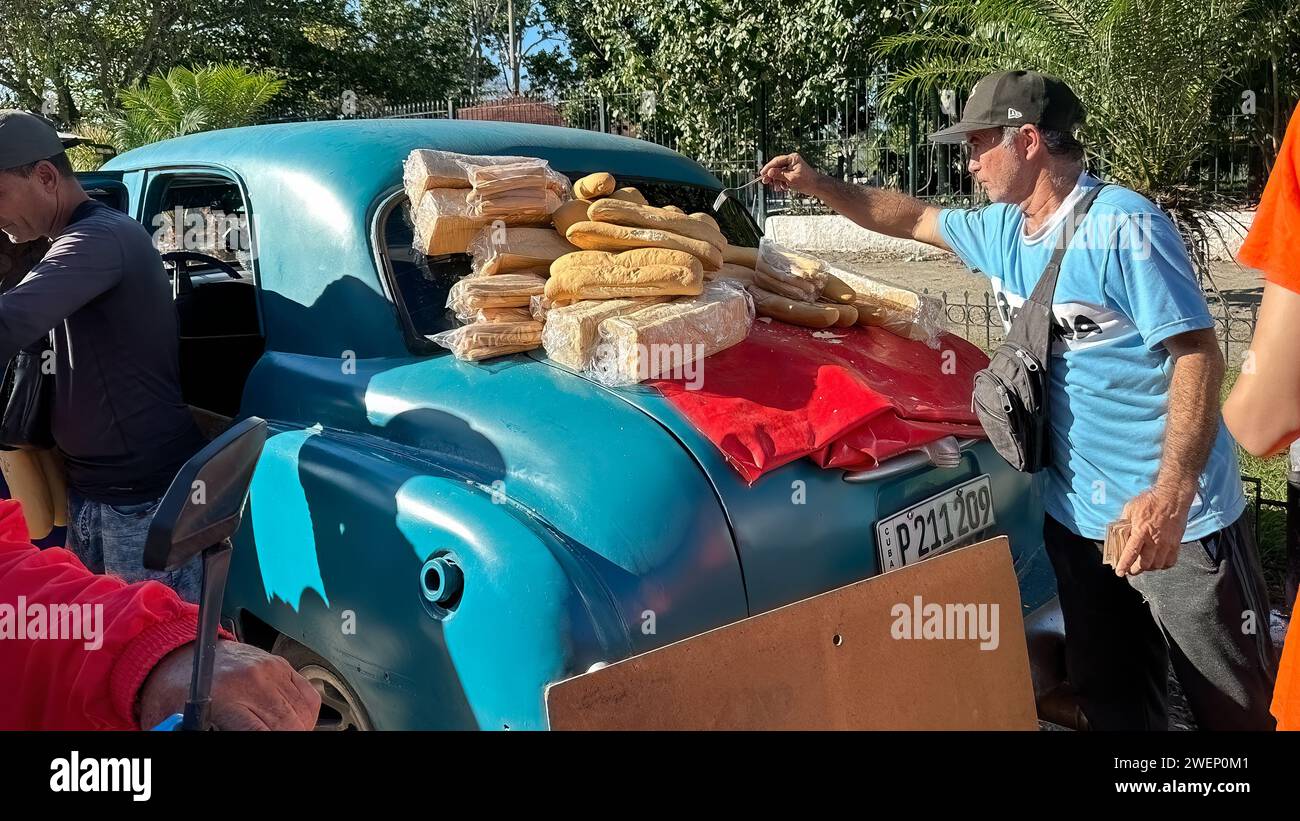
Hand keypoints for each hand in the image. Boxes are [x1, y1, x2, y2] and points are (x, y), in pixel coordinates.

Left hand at [139, 640, 319, 729]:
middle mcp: (252, 680)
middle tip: (276, 739)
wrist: (179, 657)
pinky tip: (291, 719)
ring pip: (302, 712)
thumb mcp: (183, 722)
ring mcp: (270, 669)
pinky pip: (308, 695)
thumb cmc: (177, 692)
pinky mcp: (279, 664)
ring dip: (297, 726)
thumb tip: (212, 739)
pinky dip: (305, 712)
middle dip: (287, 736)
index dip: (274, 741)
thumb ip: (199, 732)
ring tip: (281, 731)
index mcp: (225, 698)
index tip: (272, 743)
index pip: (262, 732)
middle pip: (287, 724)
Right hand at [760, 152, 825, 195]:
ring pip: (779, 173)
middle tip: (766, 182)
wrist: (816, 186)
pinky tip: (783, 188)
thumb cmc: (807, 181)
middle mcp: (791, 161)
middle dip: (772, 176)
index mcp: (792, 158)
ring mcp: (791, 166)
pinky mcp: (792, 172)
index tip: (762, 174)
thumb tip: (769, 172)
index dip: (768, 168)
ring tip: (778, 188)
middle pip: (776, 167)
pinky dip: (781, 182)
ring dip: (777, 181)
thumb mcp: (791, 178)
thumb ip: (779, 174)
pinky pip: (783, 176)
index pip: (776, 161)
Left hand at [1114, 488, 1189, 576]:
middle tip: (1130, 570)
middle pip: (1145, 564)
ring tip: (1142, 565)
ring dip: (1148, 568)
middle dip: (1135, 570)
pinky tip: (1157, 562)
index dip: (1124, 565)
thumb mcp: (1130, 509)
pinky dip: (1162, 565)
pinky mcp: (1176, 543)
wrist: (1172, 497)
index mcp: (1141, 531)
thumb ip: (1124, 523)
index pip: (1131, 553)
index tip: (1119, 572)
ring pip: (1157, 565)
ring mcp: (1167, 543)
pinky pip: (1170, 561)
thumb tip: (1117, 534)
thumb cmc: (1150, 501)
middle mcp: (1155, 540)